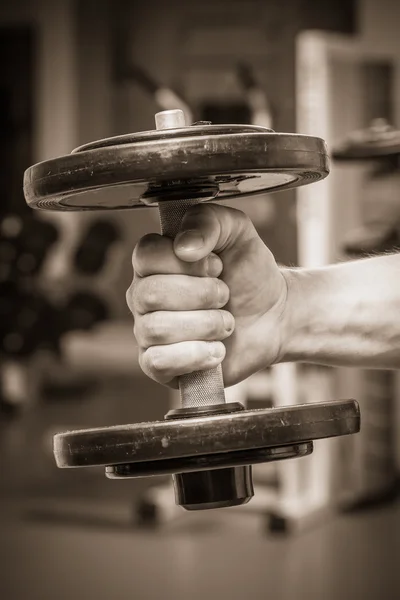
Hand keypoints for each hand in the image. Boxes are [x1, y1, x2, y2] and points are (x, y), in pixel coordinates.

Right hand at [126, 203, 288, 388]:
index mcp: (154, 261)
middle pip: (151, 294)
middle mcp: (145, 295)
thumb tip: (183, 246)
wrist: (274, 315)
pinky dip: (194, 355)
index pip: (146, 256)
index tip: (217, 265)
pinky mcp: (160, 365)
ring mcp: (148, 331)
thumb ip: (209, 221)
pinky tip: (217, 350)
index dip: (186, 263)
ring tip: (227, 323)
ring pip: (157, 329)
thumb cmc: (249, 272)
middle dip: (201, 295)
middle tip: (225, 295)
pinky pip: (158, 362)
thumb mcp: (237, 231)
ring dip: (205, 325)